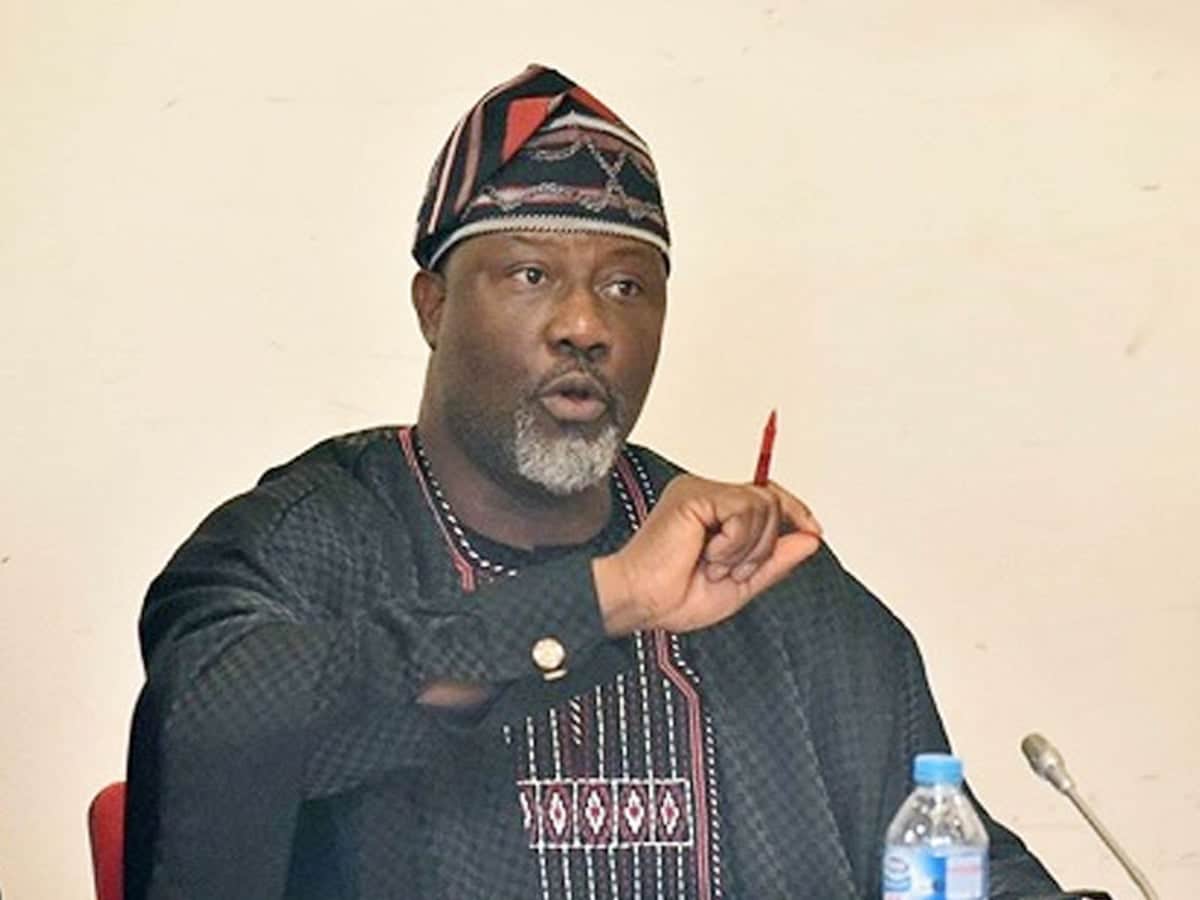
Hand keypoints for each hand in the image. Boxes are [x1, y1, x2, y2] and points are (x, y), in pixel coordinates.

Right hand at [594, 475, 821, 634]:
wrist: (642, 603)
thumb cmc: (674, 596)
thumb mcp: (742, 583)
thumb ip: (776, 560)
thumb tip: (811, 538)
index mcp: (716, 512)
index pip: (767, 496)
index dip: (795, 510)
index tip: (814, 531)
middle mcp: (708, 496)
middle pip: (771, 499)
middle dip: (764, 545)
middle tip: (732, 571)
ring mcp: (699, 492)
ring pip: (762, 505)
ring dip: (747, 548)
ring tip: (716, 565)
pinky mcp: (693, 495)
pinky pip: (743, 508)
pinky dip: (735, 542)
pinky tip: (709, 555)